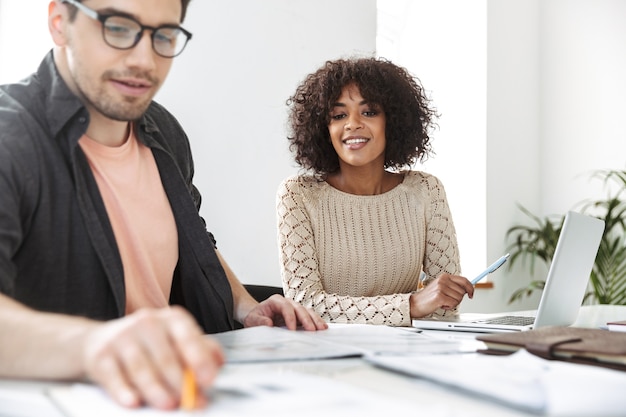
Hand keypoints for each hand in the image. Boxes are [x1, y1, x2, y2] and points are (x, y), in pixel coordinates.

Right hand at [82, 306, 223, 409]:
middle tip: (191, 401)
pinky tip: (133, 402)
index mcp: (172, 318)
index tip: (209, 379)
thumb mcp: (177, 339)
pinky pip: (114, 377)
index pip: (188, 336)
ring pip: (142, 369)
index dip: (199, 359)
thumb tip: (219, 363)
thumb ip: (201, 349)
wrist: (99, 340)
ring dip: (157, 390)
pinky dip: (124, 391)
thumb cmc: (150, 343)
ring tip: (169, 404)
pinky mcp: (101, 355)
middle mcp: (147, 322)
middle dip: (180, 383)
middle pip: (166, 357)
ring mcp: (122, 337)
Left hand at [241, 294, 327, 330]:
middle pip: (299, 308)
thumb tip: (268, 323)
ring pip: (307, 311)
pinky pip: (309, 317)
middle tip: (311, 330)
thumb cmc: (255, 317)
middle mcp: (287, 303)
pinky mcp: (299, 316)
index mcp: (275, 301)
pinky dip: (315, 322)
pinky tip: (321, 328)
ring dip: (314, 320)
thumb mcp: (252, 319)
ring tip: (321, 329)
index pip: (285, 306)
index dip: (290, 317)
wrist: (258, 317)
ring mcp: (294, 308)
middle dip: (306, 319)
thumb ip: (259, 321)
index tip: (292, 329)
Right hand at [409, 273, 473, 317]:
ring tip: (442, 302)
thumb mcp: (440, 287)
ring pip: (459, 298)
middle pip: (462, 291)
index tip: (471, 294)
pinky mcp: (439, 296)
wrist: (414, 304)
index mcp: (444, 276)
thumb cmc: (428, 298)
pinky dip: (449, 307)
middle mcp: (443, 280)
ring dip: (453, 303)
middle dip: (458, 298)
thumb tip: (466, 290)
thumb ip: (452, 286)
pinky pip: (453, 303)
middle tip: (447, 300)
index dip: (470, 288)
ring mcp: (441, 287)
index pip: (464, 280)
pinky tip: (441, 305)